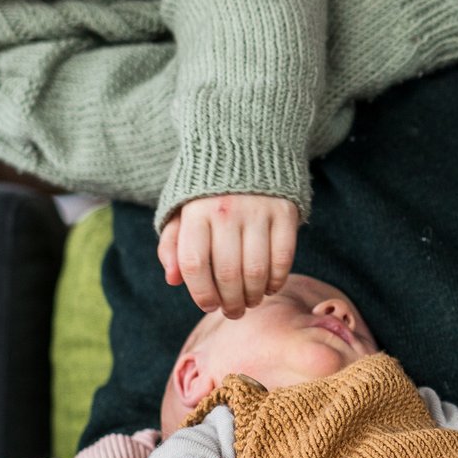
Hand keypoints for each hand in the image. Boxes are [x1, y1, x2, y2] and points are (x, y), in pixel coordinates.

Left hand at [163, 193, 299, 317]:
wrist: (246, 145)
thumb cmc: (209, 190)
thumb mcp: (182, 209)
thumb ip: (172, 244)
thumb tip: (172, 280)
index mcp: (195, 211)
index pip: (194, 264)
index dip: (201, 293)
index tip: (208, 305)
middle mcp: (226, 210)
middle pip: (227, 273)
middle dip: (230, 302)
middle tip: (232, 312)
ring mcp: (258, 210)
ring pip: (256, 270)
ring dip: (253, 296)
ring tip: (250, 302)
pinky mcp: (285, 211)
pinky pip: (283, 257)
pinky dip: (277, 280)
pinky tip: (270, 286)